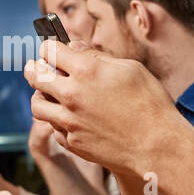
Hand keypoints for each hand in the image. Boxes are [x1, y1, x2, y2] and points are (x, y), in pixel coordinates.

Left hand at [24, 40, 181, 175]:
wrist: (158, 146)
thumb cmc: (150, 104)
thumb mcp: (130, 69)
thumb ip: (98, 57)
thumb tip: (74, 48)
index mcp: (85, 70)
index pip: (49, 50)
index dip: (49, 47)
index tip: (51, 50)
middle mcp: (71, 95)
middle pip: (35, 76)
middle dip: (35, 68)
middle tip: (36, 67)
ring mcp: (69, 121)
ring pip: (37, 105)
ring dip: (40, 96)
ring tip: (48, 94)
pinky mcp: (72, 142)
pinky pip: (54, 128)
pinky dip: (57, 121)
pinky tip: (69, 118)